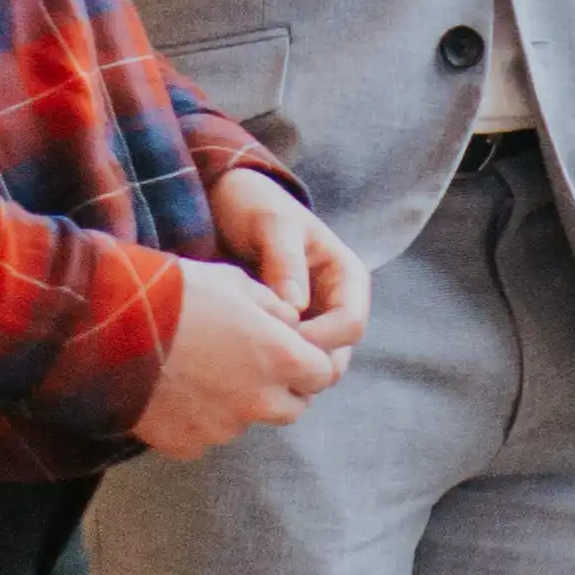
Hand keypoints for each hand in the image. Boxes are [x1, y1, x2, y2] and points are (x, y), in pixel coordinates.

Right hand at [135, 255, 345, 457]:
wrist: (106, 326)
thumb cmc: (175, 293)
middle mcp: (260, 401)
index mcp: (282, 358)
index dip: (308, 361)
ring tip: (203, 374)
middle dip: (280, 388)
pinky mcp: (186, 444)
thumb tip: (291, 324)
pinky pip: (204, 437)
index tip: (289, 350)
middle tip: (248, 364)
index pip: (322, 374)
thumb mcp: (236, 282)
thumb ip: (275, 309)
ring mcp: (222, 428)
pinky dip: (197, 421)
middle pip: (292, 407)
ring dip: (238, 405)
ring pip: (247, 422)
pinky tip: (175, 393)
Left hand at [211, 176, 368, 358]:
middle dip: (302, 364)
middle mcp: (336, 305)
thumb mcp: (272, 224)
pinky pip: (284, 362)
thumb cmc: (254, 205)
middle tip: (254, 360)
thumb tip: (296, 309)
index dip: (319, 339)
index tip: (274, 339)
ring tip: (241, 359)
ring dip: (283, 371)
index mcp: (348, 277)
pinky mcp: (284, 333)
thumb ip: (285, 263)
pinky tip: (235, 358)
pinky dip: (266, 367)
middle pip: (336, 355)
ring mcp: (312, 322)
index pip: (351, 324)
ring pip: (311, 366)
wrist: (223, 203)